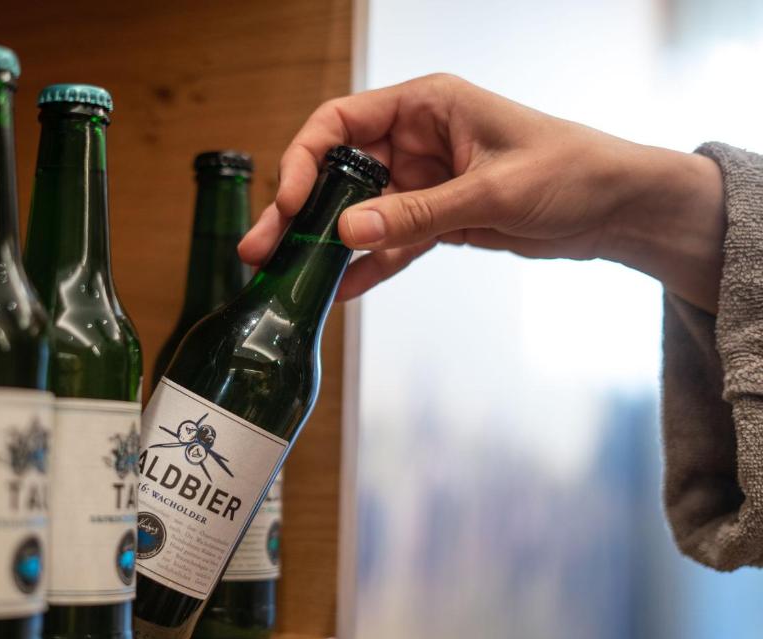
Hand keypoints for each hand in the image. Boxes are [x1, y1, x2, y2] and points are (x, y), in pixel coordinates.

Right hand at [239, 74, 725, 311]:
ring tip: (281, 279)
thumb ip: (418, 213)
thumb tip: (346, 232)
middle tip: (260, 248)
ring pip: (356, 213)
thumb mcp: (493, 190)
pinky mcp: (434, 219)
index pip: (341, 123)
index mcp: (425, 106)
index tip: (287, 202)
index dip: (304, 159)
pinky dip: (364, 267)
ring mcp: (421, 182)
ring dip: (322, 245)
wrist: (616, 209)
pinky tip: (335, 294)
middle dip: (297, 211)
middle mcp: (415, 140)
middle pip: (336, 173)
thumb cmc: (571, 172)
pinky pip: (388, 243)